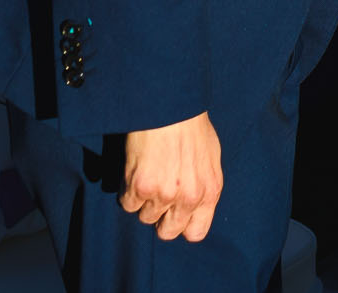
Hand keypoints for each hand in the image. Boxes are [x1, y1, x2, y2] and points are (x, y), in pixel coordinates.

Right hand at [120, 111, 222, 241]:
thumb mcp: (210, 157)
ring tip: (149, 173)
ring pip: (145, 217)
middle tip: (156, 195)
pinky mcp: (141, 187)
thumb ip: (203, 185)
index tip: (174, 215)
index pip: (196, 233)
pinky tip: (136, 169)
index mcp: (210, 191)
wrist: (170, 105)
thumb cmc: (190, 126)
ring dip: (143, 200)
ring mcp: (164, 194)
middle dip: (160, 217)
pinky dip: (127, 190)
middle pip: (167, 232)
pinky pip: (127, 203)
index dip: (182, 225)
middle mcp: (189, 197)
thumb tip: (192, 205)